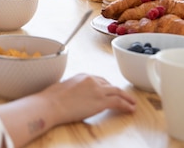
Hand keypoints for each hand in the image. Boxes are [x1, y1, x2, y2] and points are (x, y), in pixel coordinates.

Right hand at [0, 73, 135, 147]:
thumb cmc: (51, 99)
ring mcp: (97, 90)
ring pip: (118, 92)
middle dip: (118, 91)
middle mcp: (91, 80)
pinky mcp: (101, 101)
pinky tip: (130, 109)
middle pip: (110, 85)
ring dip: (127, 98)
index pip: (99, 79)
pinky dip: (126, 106)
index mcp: (82, 75)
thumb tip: (75, 96)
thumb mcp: (63, 88)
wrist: (50, 105)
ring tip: (132, 103)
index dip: (107, 87)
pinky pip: (118, 102)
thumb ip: (74, 89)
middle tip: (125, 97)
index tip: (110, 91)